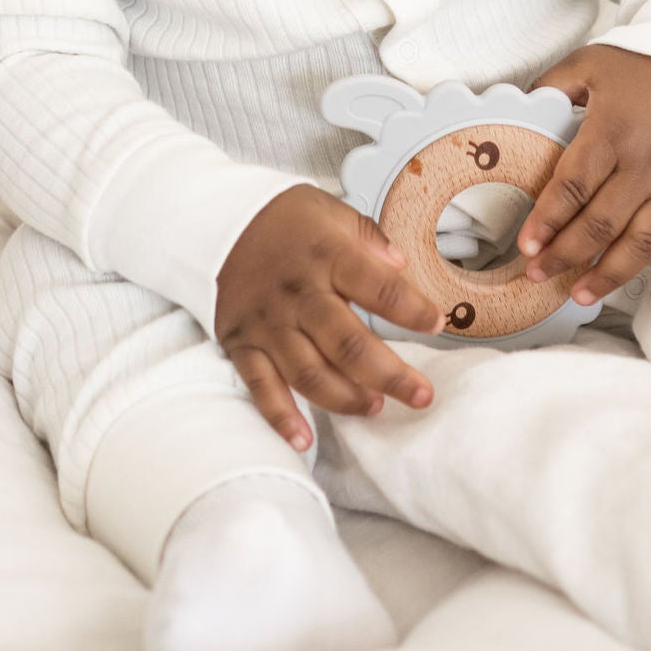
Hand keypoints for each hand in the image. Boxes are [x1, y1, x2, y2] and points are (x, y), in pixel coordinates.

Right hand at [214, 185, 445, 451]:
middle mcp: (298, 293)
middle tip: (421, 395)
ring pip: (310, 374)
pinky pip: (261, 387)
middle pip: (348, 345)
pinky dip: (281, 417)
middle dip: (390, 375)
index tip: (437, 323)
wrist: (213, 221)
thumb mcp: (329, 209)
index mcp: (327, 255)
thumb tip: (401, 266)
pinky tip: (304, 440)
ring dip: (347, 398)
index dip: (412, 309)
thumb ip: (368, 238)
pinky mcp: (242, 343)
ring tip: (376, 407)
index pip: (378, 287)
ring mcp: (268, 323)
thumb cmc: (283, 219)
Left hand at [519, 46, 650, 304]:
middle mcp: (646, 164)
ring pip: (642, 242)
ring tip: (580, 294)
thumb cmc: (639, 68)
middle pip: (601, 223)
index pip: (574, 186)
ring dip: (610, 274)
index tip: (525, 246)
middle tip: (536, 274)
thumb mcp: (589, 63)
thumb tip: (515, 107)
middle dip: (565, 255)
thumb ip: (550, 86)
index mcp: (613, 131)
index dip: (546, 220)